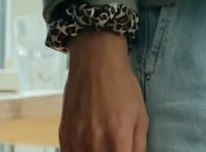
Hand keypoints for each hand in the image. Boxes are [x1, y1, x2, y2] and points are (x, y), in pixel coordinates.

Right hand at [59, 32, 147, 151]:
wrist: (95, 62)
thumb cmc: (122, 86)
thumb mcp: (141, 116)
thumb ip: (139, 147)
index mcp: (118, 138)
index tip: (125, 151)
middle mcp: (94, 142)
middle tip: (115, 146)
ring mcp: (76, 140)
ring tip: (102, 143)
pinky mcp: (63, 135)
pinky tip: (89, 145)